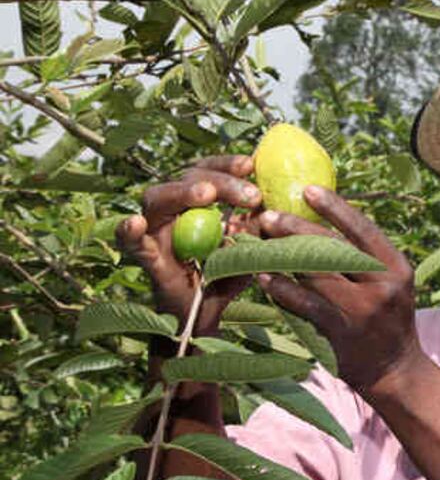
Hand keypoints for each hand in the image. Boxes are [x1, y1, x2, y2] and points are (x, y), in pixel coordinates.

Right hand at [116, 155, 261, 333]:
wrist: (203, 315)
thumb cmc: (225, 275)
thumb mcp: (248, 251)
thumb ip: (257, 231)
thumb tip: (271, 210)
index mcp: (198, 202)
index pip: (210, 171)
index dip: (228, 165)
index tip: (251, 164)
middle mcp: (173, 209)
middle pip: (188, 179)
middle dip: (220, 180)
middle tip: (250, 194)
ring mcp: (156, 230)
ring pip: (158, 198)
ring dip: (183, 193)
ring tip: (206, 194)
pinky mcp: (146, 256)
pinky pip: (132, 241)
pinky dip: (129, 231)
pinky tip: (135, 222)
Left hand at [253, 186, 421, 392]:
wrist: (396, 372)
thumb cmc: (386, 320)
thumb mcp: (389, 284)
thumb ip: (364, 259)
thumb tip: (322, 222)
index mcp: (397, 267)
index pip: (363, 230)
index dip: (334, 208)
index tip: (307, 189)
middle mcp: (383, 285)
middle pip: (334, 247)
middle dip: (297, 228)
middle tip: (268, 216)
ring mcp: (362, 310)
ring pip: (315, 274)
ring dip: (282, 256)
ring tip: (258, 243)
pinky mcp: (341, 332)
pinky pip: (304, 304)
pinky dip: (282, 289)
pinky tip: (265, 278)